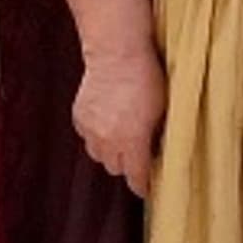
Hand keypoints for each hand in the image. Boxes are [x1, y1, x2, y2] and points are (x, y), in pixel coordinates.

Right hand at [72, 46, 165, 197]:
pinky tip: (108, 122)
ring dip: (110, 152)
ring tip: (123, 138)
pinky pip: (87, 137)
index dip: (143, 185)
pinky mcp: (79, 117)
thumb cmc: (147, 77)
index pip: (136, 176)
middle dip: (128, 165)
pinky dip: (97, 135)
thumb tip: (160, 150)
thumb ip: (158, 135)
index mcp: (131, 141)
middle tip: (140, 155)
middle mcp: (107, 140)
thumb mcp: (163, 109)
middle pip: (115, 168)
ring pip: (98, 155)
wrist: (117, 53)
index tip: (148, 189)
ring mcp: (90, 129)